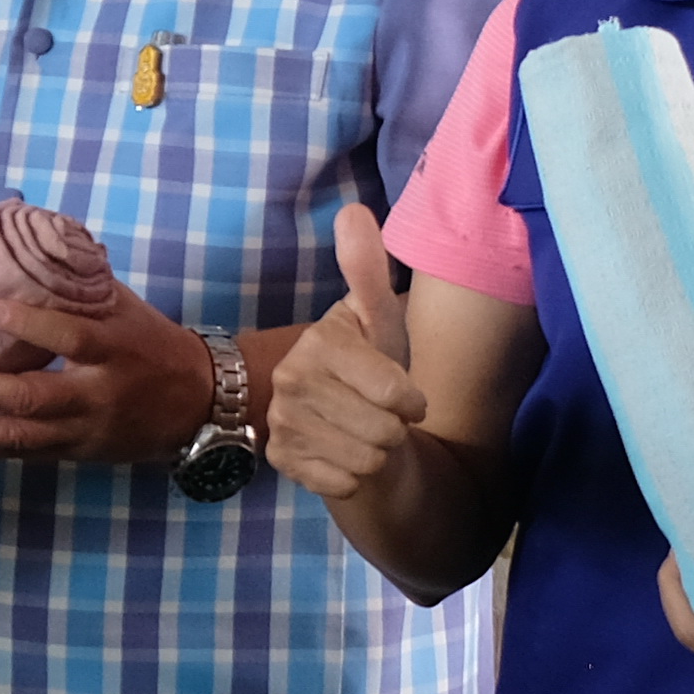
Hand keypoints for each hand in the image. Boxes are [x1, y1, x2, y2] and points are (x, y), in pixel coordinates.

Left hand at [0, 263, 216, 466]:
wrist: (198, 401)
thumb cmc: (149, 340)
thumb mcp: (123, 306)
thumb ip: (78, 284)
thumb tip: (28, 238)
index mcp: (114, 347)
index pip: (69, 337)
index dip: (28, 324)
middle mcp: (98, 393)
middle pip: (32, 396)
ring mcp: (86, 429)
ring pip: (23, 436)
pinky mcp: (78, 452)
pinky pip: (27, 455)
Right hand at [263, 209, 425, 506]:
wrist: (335, 416)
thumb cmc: (368, 365)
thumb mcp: (377, 318)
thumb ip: (368, 270)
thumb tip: (354, 211)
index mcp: (319, 343)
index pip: (396, 394)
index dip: (412, 400)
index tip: (404, 394)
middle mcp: (291, 380)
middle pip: (384, 431)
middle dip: (394, 429)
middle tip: (380, 414)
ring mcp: (281, 422)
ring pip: (366, 461)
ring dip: (376, 454)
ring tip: (363, 432)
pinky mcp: (280, 460)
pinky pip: (343, 483)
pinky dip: (352, 477)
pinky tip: (342, 455)